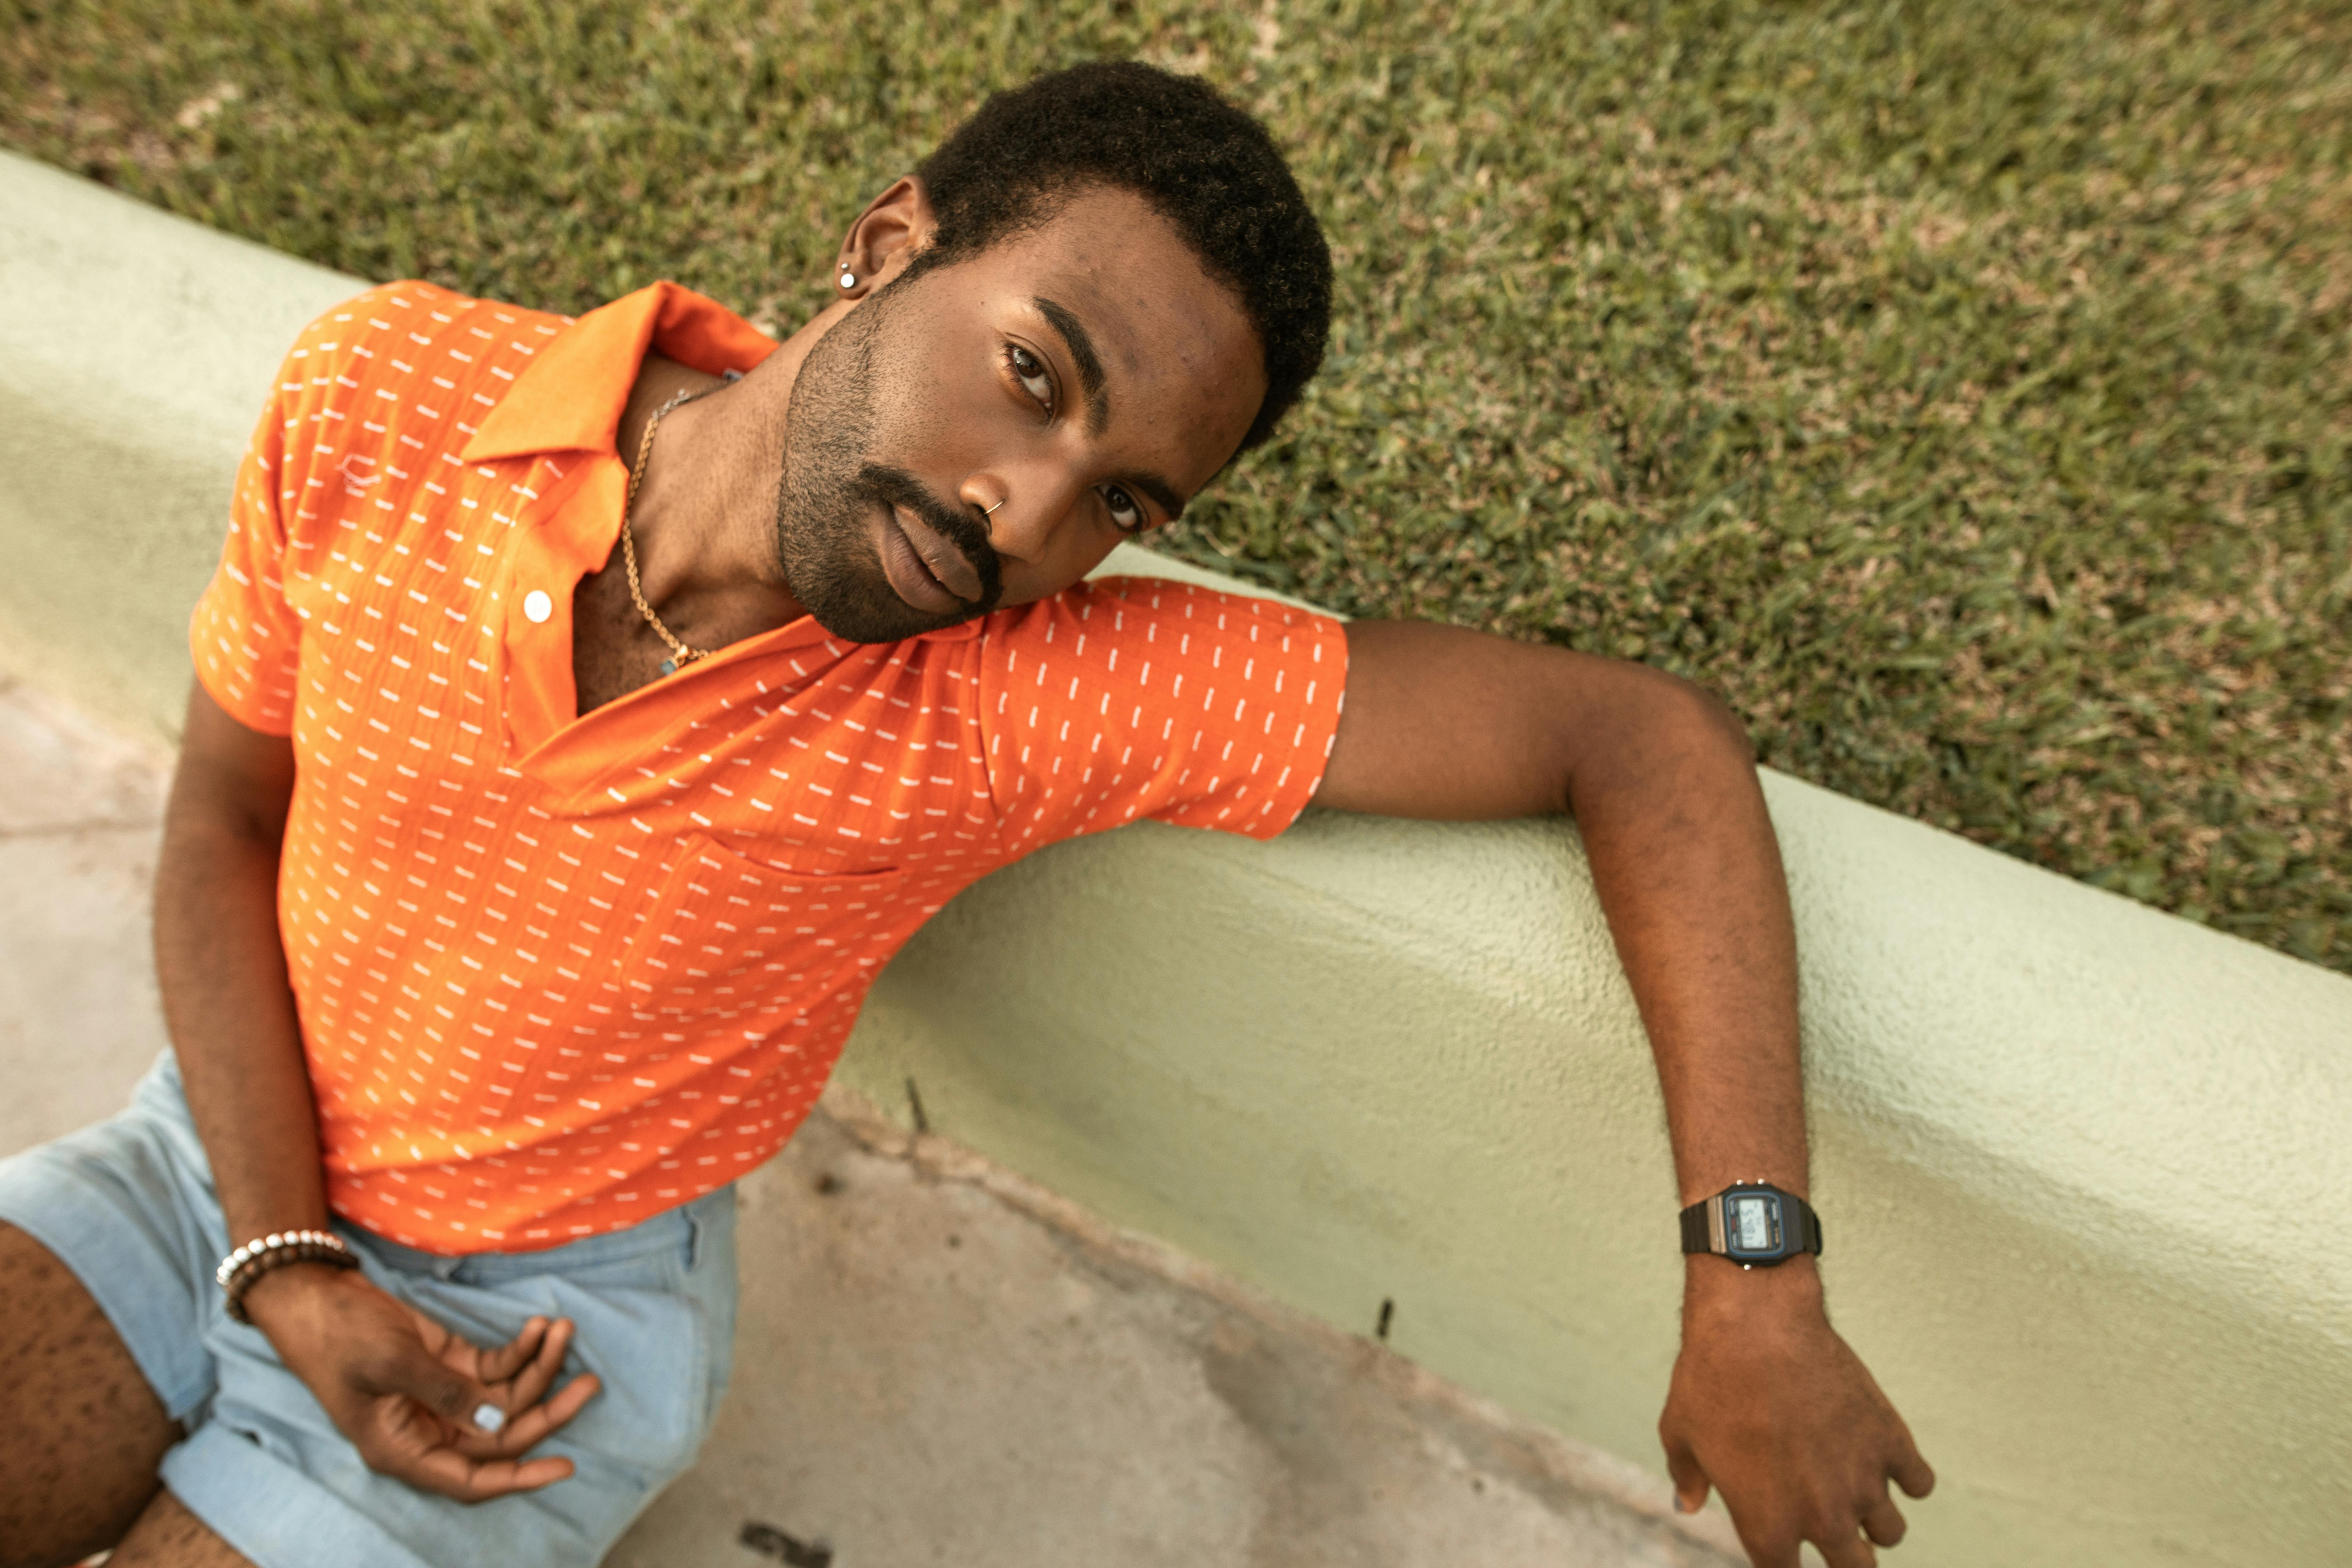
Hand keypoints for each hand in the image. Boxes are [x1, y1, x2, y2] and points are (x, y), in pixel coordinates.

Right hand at [242, 1261, 601, 1499]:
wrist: (317, 1295)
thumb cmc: (340, 1335)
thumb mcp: (391, 1362)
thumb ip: (445, 1393)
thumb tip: (494, 1421)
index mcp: (403, 1448)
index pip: (470, 1479)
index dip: (517, 1477)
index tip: (566, 1467)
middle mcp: (427, 1429)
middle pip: (499, 1435)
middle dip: (546, 1410)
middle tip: (589, 1383)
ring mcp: (441, 1396)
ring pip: (505, 1398)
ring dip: (539, 1367)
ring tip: (563, 1330)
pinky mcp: (449, 1364)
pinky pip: (497, 1368)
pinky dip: (521, 1349)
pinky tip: (540, 1326)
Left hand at [1659, 1260, 1932, 1566]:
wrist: (1757, 1327)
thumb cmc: (1709, 1381)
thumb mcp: (1680, 1435)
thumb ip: (1688, 1479)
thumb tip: (1686, 1505)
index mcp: (1768, 1526)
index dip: (1784, 1565)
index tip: (1784, 1549)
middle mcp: (1822, 1516)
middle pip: (1854, 1567)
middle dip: (1846, 1558)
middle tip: (1835, 1534)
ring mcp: (1863, 1480)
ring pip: (1890, 1532)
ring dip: (1876, 1522)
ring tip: (1857, 1496)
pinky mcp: (1891, 1441)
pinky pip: (1919, 1482)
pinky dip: (1907, 1476)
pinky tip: (1886, 1461)